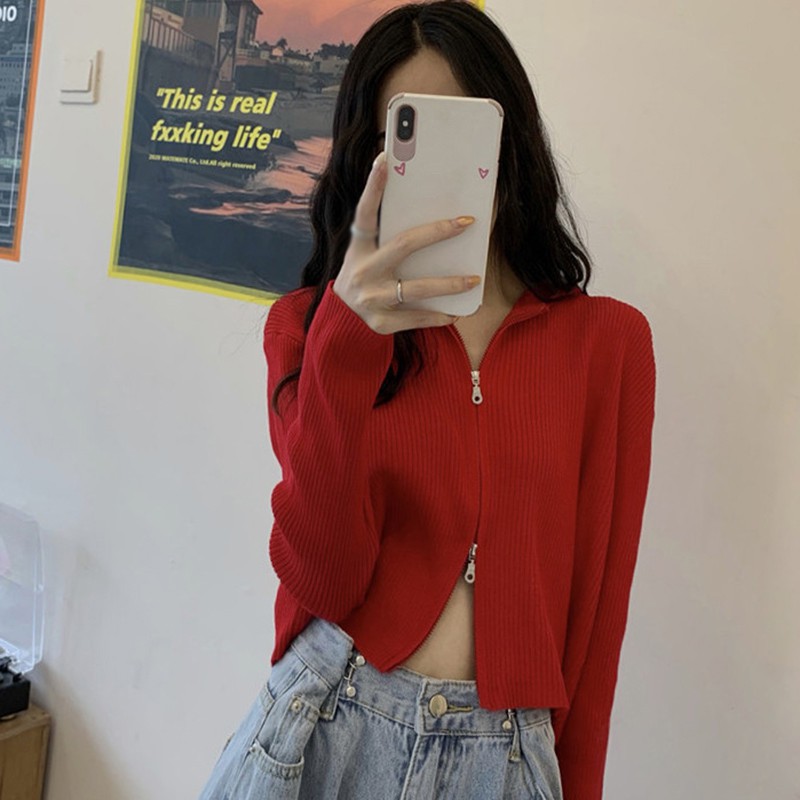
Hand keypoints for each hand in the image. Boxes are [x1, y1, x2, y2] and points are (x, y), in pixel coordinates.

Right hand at [332, 151, 480, 334]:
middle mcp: (363, 271)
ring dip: (449, 284)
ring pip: (417, 288)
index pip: (365, 213)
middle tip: (465, 221)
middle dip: (437, 232)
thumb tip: (427, 212)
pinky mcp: (381, 323)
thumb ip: (386, 237)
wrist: (341, 320)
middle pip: (403, 245)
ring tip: (474, 280)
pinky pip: (417, 318)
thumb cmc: (364, 277)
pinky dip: (438, 315)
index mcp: (358, 249)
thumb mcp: (365, 255)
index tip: (385, 160)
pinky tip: (455, 312)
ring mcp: (371, 298)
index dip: (373, 187)